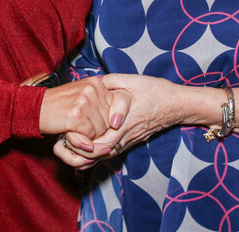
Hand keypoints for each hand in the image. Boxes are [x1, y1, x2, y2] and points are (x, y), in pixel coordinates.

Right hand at [38, 77, 118, 139]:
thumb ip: (101, 102)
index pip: (117, 106)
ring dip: (89, 136)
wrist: (36, 107)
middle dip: (98, 129)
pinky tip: (71, 132)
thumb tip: (118, 122)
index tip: (96, 121)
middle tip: (81, 126)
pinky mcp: (76, 115)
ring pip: (101, 130)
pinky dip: (82, 140)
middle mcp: (92, 89)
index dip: (108, 119)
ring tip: (75, 128)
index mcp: (97, 82)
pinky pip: (90, 136)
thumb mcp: (83, 95)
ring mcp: (84, 101)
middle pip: (109, 120)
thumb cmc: (60, 104)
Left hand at [60, 74, 183, 162]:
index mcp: (123, 124)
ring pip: (103, 156)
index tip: (66, 136)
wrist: (176, 105)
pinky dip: (96, 151)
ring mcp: (128, 140)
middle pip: (97, 156)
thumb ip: (114, 81)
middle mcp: (124, 137)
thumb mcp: (134, 81)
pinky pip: (111, 151)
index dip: (80, 146)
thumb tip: (97, 82)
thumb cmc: (156, 91)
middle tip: (62, 143)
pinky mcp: (130, 140)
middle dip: (77, 154)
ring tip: (70, 144)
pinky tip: (86, 143)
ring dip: (86, 154)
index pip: (97, 146)